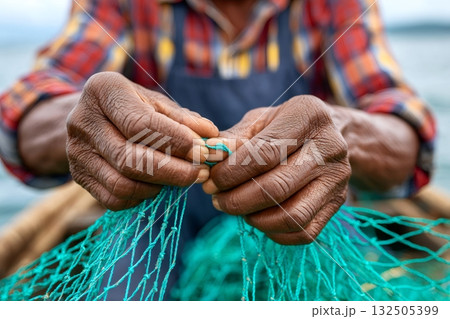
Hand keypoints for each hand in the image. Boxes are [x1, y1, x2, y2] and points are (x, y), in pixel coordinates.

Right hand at [67, 72, 217, 210]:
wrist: (93, 117)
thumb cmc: (134, 106)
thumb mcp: (156, 103)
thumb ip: (183, 119)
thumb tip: (211, 137)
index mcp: (104, 90)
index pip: (141, 124)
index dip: (176, 142)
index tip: (204, 153)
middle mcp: (83, 120)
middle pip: (130, 158)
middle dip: (172, 171)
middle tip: (200, 173)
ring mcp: (76, 151)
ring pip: (121, 183)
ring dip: (159, 187)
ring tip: (181, 178)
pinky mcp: (78, 176)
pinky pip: (113, 198)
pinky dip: (142, 197)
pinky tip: (158, 186)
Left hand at [203, 95, 350, 244]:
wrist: (331, 134)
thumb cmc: (286, 126)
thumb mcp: (261, 121)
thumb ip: (234, 138)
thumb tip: (208, 156)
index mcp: (307, 115)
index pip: (263, 153)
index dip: (231, 172)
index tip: (211, 181)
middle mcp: (329, 147)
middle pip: (276, 188)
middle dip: (237, 200)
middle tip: (217, 199)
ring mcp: (337, 178)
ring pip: (291, 215)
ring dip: (255, 219)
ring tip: (236, 209)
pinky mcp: (338, 203)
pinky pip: (304, 232)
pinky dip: (274, 232)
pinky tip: (258, 218)